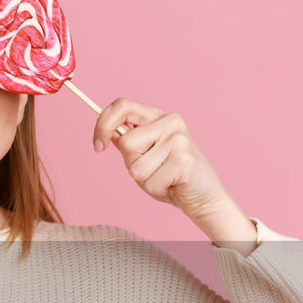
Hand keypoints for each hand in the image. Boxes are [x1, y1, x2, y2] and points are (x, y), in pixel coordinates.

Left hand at [93, 99, 231, 219]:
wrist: (203, 197)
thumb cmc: (170, 178)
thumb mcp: (143, 157)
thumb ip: (128, 143)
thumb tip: (107, 132)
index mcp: (157, 116)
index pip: (122, 105)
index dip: (103, 124)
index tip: (99, 146)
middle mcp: (170, 121)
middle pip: (127, 142)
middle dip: (132, 163)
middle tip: (153, 169)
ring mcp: (179, 138)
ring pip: (136, 166)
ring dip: (145, 179)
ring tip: (164, 178)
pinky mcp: (184, 159)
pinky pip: (150, 180)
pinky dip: (157, 189)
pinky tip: (173, 184)